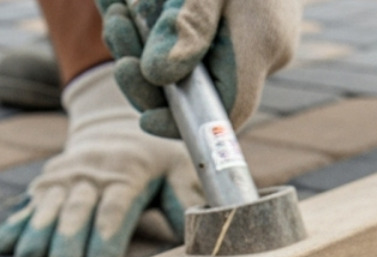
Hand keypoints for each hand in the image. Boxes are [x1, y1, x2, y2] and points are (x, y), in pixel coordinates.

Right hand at [0, 64, 202, 256]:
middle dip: (67, 239)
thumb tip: (199, 228)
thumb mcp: (181, 167)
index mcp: (128, 173)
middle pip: (77, 209)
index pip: (115, 206)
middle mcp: (93, 173)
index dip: (105, 235)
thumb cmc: (156, 157)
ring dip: (37, 233)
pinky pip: (27, 204)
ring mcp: (65, 177)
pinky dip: (15, 225)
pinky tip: (3, 246)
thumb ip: (188, 197)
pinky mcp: (45, 184)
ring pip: (49, 207)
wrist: (114, 122)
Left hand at [99, 0, 301, 136]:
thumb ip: (188, 25)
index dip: (184, 124)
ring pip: (182, 63)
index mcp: (261, 43)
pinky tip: (120, 2)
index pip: (229, 110)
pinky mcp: (226, 24)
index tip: (146, 118)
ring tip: (116, 9)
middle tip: (116, 29)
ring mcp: (242, 38)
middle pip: (195, 88)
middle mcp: (257, 50)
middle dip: (146, 68)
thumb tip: (158, 75)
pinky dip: (149, 24)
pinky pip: (183, 39)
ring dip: (139, 40)